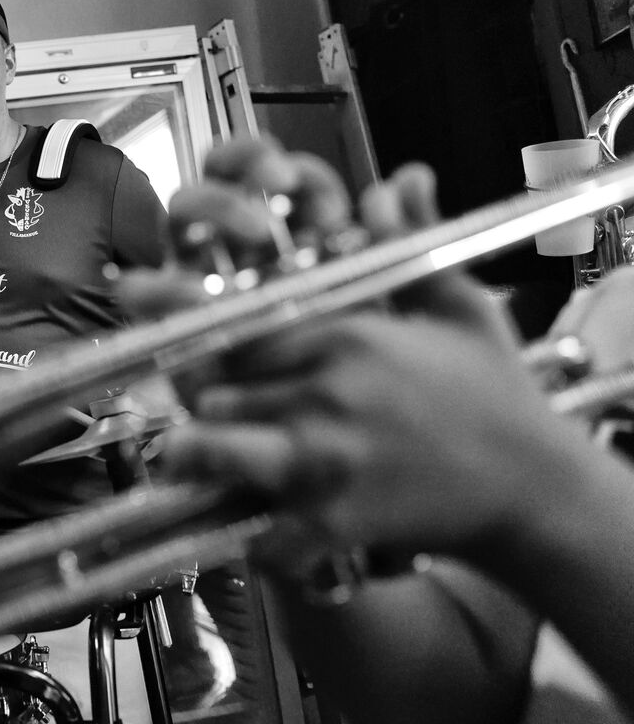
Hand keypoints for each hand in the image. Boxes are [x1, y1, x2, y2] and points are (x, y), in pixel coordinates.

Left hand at [131, 153, 583, 562]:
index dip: (205, 345)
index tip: (188, 355)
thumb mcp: (459, 307)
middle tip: (191, 413)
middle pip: (214, 389)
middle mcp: (324, 391)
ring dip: (200, 461)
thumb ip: (411, 243)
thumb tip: (401, 181)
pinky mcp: (333, 520)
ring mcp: (324, 457)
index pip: (236, 331)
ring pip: (215, 450)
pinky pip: (263, 536)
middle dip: (199, 402)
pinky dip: (254, 543)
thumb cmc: (496, 394)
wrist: (535, 485)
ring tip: (190, 465)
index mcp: (345, 336)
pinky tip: (258, 535)